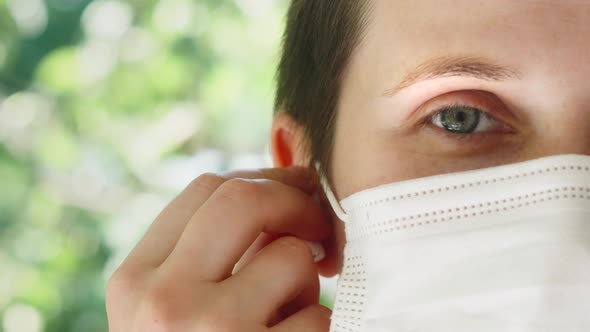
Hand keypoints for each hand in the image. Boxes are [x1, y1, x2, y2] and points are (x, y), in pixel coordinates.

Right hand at [106, 167, 332, 330]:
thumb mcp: (172, 308)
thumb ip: (209, 252)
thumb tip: (284, 187)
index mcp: (135, 282)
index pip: (207, 189)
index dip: (262, 182)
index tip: (292, 195)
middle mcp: (164, 303)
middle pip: (245, 199)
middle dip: (296, 203)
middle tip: (319, 228)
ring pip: (292, 257)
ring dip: (308, 284)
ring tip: (287, 319)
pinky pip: (319, 315)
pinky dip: (320, 328)